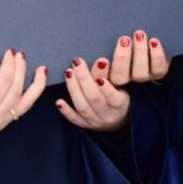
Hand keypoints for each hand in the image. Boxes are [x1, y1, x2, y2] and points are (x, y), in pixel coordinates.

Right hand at [0, 49, 45, 137]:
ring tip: (42, 70)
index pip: (3, 81)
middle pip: (16, 90)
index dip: (9, 65)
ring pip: (26, 102)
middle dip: (21, 70)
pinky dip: (31, 95)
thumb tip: (7, 64)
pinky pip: (23, 108)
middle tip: (22, 56)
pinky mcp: (6, 123)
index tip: (11, 52)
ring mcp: (2, 122)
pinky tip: (36, 84)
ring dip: (36, 84)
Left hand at [56, 30, 171, 132]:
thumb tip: (104, 59)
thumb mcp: (124, 84)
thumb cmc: (121, 95)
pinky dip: (66, 111)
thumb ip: (115, 71)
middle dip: (84, 79)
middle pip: (94, 98)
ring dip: (74, 89)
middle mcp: (107, 114)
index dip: (107, 86)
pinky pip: (74, 120)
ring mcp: (94, 120)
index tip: (101, 68)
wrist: (118, 119)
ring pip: (82, 106)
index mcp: (120, 104)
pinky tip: (59, 101)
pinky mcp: (84, 124)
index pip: (114, 97)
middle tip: (77, 62)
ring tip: (69, 72)